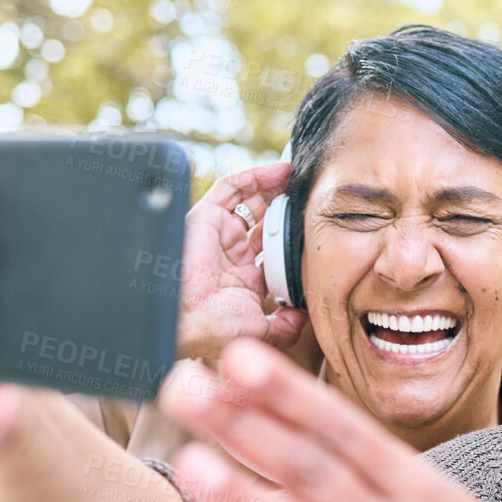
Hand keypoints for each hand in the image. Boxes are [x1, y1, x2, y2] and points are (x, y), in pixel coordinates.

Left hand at [157, 338, 501, 501]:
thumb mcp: (437, 501)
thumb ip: (364, 471)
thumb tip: (286, 427)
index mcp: (416, 491)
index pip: (343, 431)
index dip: (290, 393)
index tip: (236, 357)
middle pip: (313, 473)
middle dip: (247, 428)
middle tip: (184, 388)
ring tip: (190, 468)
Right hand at [176, 162, 308, 361]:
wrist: (184, 319)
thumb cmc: (215, 329)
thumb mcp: (262, 330)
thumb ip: (286, 325)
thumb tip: (305, 315)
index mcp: (246, 278)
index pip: (275, 250)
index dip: (295, 237)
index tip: (317, 227)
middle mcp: (233, 253)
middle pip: (264, 220)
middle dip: (287, 208)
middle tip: (311, 196)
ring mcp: (220, 233)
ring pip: (250, 200)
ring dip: (275, 187)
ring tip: (300, 177)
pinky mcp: (207, 216)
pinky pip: (232, 187)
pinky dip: (255, 176)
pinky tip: (279, 171)